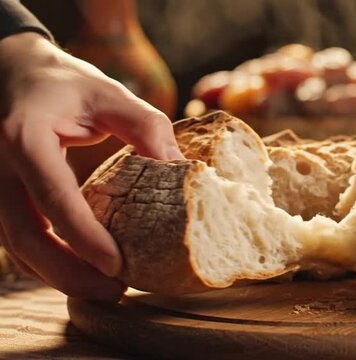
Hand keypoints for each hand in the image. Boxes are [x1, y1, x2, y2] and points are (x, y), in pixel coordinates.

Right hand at [0, 33, 183, 299]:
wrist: (12, 73)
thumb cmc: (64, 83)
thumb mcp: (109, 94)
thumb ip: (146, 127)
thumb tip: (182, 171)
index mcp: (24, 137)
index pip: (53, 198)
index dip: (84, 237)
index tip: (118, 266)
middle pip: (25, 238)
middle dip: (69, 273)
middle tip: (116, 291)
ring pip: (17, 247)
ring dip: (58, 275)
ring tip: (106, 289)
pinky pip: (18, 241)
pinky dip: (47, 262)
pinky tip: (81, 271)